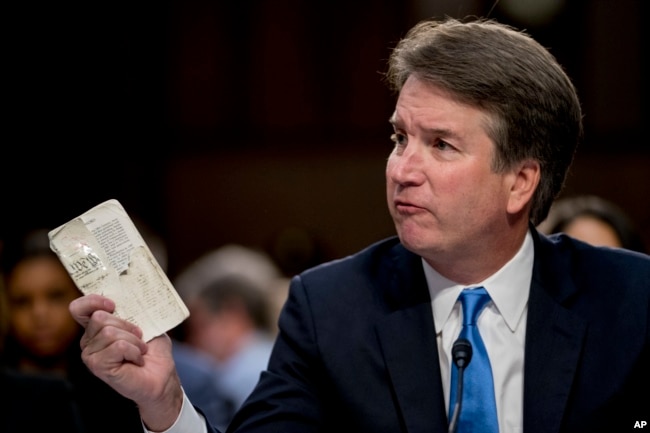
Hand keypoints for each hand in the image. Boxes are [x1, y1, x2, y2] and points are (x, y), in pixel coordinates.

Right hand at [70, 294, 183, 430]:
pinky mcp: (98, 366)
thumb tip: (127, 294)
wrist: (162, 376)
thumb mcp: (144, 322)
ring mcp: (91, 355)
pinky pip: (117, 346)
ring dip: (133, 341)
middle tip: (139, 338)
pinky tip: (136, 361)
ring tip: (139, 351)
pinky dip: (134, 351)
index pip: (79, 308)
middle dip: (127, 325)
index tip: (113, 304)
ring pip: (109, 332)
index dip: (92, 301)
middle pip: (99, 317)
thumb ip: (131, 309)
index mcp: (97, 327)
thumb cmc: (153, 350)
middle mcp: (88, 341)